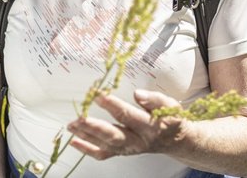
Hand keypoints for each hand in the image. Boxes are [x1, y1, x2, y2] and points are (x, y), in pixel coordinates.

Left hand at [66, 90, 184, 159]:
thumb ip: (154, 100)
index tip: (98, 94)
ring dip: (87, 136)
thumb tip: (137, 93)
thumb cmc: (171, 118)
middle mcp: (138, 141)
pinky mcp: (122, 152)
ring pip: (106, 145)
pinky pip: (103, 154)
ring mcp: (129, 149)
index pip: (128, 116)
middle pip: (114, 135)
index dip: (112, 105)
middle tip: (79, 117)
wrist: (175, 140)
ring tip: (71, 125)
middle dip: (95, 127)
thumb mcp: (169, 105)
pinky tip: (74, 141)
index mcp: (150, 127)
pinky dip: (87, 149)